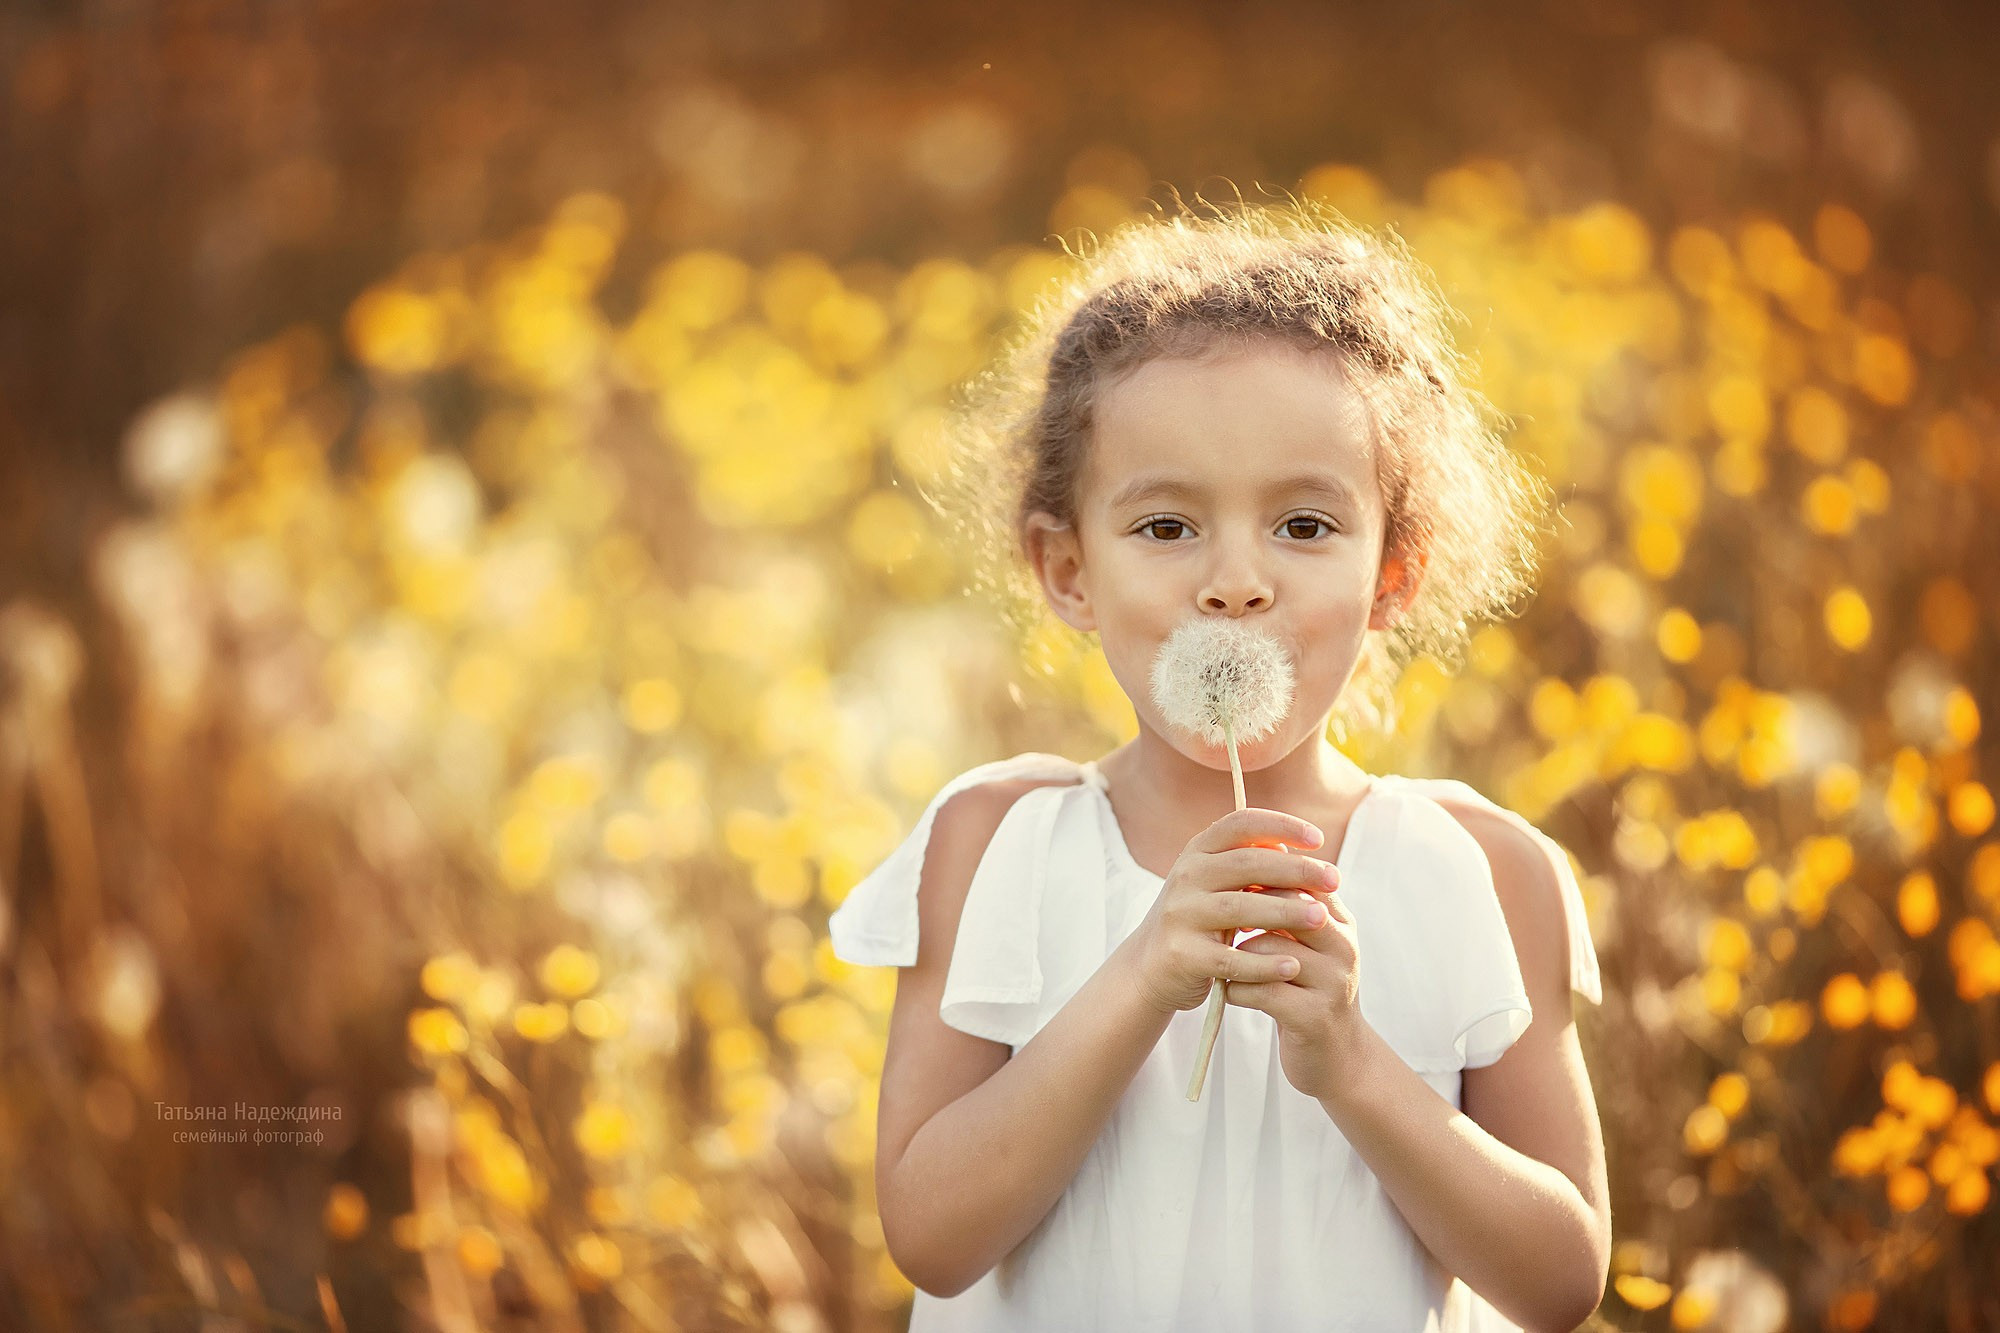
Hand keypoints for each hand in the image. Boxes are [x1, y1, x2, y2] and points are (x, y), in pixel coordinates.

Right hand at [1128, 806, 1341, 1017]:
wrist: (1150, 967)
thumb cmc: (1199, 920)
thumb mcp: (1217, 883)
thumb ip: (1248, 864)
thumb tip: (1290, 846)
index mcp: (1197, 852)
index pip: (1240, 823)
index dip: (1281, 825)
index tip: (1317, 839)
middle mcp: (1185, 877)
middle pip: (1246, 864)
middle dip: (1295, 869)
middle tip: (1334, 878)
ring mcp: (1181, 915)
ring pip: (1239, 908)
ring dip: (1285, 912)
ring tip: (1322, 918)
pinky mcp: (1183, 955)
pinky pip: (1230, 959)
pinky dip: (1264, 964)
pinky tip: (1293, 967)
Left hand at [1222, 870, 1367, 1100]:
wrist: (1336, 1058)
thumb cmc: (1308, 989)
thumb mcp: (1307, 943)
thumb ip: (1287, 903)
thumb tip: (1254, 850)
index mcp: (1340, 922)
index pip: (1300, 879)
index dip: (1259, 878)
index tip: (1230, 887)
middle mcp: (1343, 947)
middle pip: (1288, 907)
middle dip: (1247, 911)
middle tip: (1221, 922)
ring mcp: (1333, 983)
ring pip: (1267, 950)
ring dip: (1236, 956)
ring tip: (1227, 963)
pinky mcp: (1314, 1017)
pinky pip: (1261, 990)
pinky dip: (1237, 989)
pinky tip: (1231, 993)